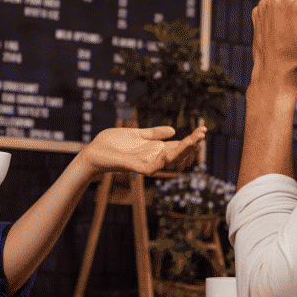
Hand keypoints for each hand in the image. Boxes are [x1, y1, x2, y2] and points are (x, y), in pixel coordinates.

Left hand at [77, 125, 205, 174]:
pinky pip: (153, 167)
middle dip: (191, 145)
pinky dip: (163, 160)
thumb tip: (173, 130)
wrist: (93, 151)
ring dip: (182, 151)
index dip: (191, 140)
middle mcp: (153, 158)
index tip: (203, 129)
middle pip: (178, 154)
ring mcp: (145, 164)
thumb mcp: (137, 134)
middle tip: (202, 133)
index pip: (178, 146)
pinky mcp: (135, 167)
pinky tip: (170, 150)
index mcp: (154, 149)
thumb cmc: (112, 143)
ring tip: (193, 139)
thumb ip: (153, 133)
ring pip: (170, 161)